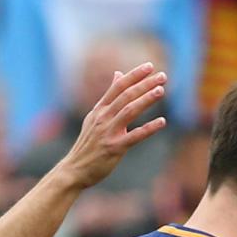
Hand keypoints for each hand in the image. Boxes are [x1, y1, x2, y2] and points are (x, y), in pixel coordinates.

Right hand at [55, 63, 168, 190]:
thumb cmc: (87, 144)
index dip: (133, 76)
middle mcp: (102, 119)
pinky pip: (134, 136)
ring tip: (161, 90)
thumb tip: (118, 74)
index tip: (149, 66)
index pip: (117, 87)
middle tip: (162, 76)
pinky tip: (162, 122)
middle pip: (125, 96)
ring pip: (129, 111)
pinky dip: (148, 128)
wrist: (74, 170)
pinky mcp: (114, 148)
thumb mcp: (94, 117)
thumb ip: (108, 97)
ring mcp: (107, 133)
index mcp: (98, 111)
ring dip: (146, 100)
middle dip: (144, 84)